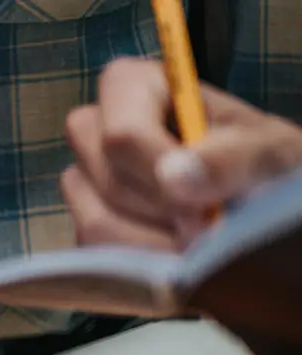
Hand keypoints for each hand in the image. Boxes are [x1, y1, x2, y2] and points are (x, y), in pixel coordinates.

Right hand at [64, 57, 301, 250]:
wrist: (262, 202)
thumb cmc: (264, 164)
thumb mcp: (268, 152)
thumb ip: (231, 158)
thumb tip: (174, 179)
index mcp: (131, 88)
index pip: (122, 134)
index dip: (160, 173)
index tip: (204, 203)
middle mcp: (96, 130)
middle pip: (108, 180)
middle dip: (164, 210)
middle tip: (212, 223)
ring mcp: (86, 180)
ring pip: (97, 222)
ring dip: (158, 244)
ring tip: (204, 242)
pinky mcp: (87, 224)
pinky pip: (98, 256)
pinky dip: (146, 264)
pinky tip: (180, 255)